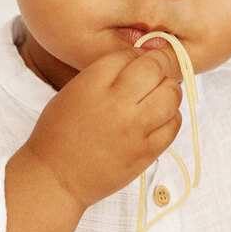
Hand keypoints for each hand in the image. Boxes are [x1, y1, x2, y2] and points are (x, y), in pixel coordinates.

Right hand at [19, 45, 183, 208]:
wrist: (56, 177)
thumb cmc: (59, 134)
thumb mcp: (74, 91)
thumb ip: (105, 74)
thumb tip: (139, 62)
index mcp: (92, 83)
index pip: (129, 54)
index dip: (138, 54)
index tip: (138, 62)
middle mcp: (116, 102)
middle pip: (155, 68)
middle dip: (159, 66)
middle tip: (156, 74)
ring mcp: (135, 128)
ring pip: (172, 94)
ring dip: (169, 90)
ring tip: (159, 96)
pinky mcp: (147, 151)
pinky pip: (174, 124)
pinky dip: (171, 116)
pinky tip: (159, 118)